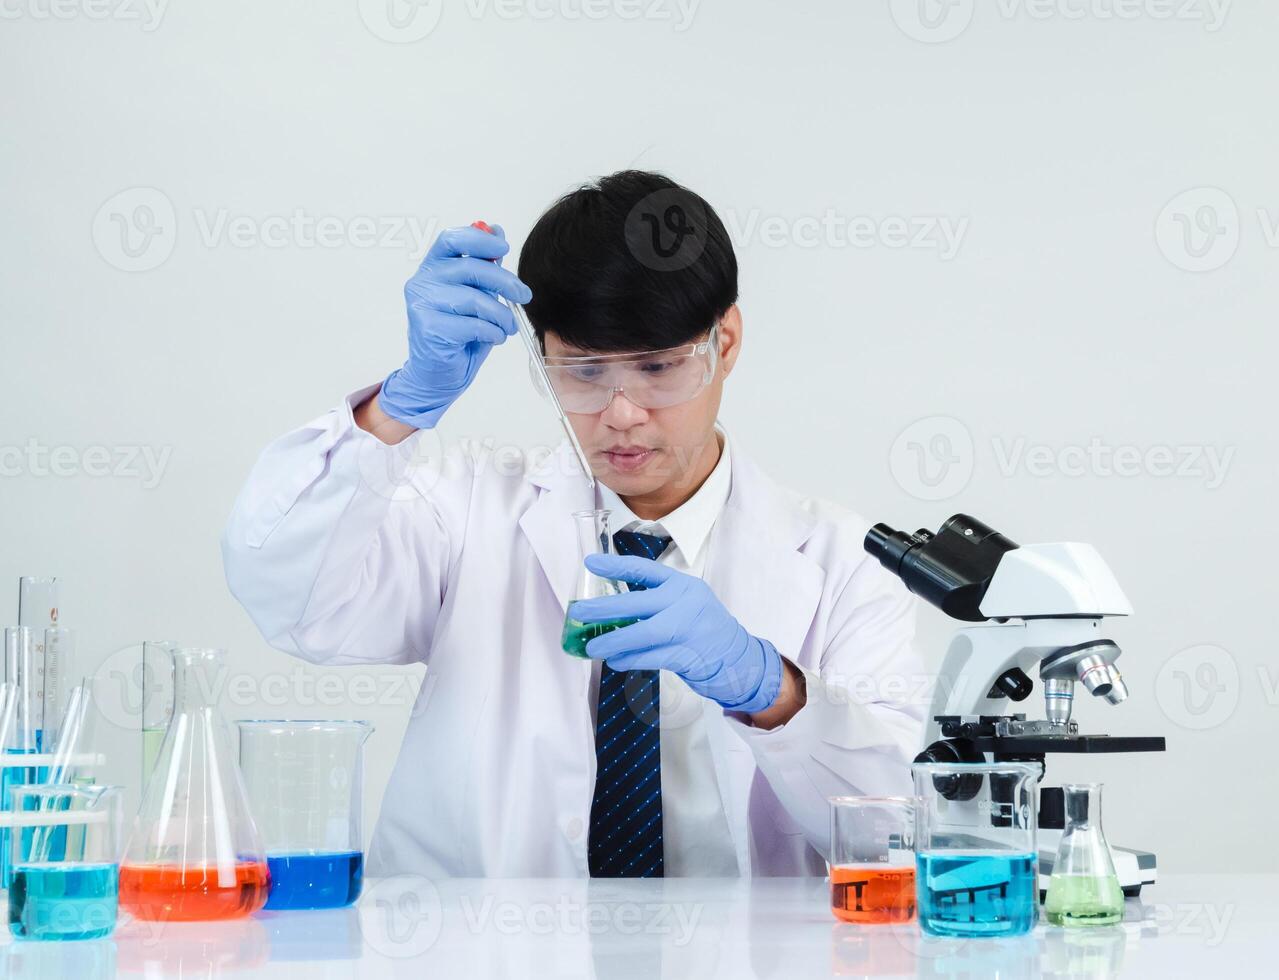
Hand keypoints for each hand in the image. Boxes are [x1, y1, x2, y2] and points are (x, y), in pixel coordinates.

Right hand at [378, 224, 532, 426]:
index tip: (504, 249)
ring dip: (501, 315)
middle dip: (505, 282)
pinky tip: (494, 338)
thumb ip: (484, 265)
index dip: (480, 240)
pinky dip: (492, 332)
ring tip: (507, 327)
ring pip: (474, 299)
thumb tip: (497, 231)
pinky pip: (472, 324)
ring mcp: (422, 305)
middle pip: (470, 268)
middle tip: (524, 296)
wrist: (438, 375)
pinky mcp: (428, 328)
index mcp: (433, 267)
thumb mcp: (476, 295)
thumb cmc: (459, 334)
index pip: (452, 239)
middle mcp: (422, 281)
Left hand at [569, 555, 783, 714]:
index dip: (616, 566)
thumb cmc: (705, 629)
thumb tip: (612, 609)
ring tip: (592, 646)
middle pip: (637, 603)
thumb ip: (657, 601)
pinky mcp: (687, 655)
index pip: (645, 570)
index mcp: (682, 585)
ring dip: (613, 640)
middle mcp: (685, 602)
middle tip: (580, 613)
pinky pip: (650, 657)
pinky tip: (615, 661)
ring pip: (642, 633)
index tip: (591, 564)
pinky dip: (629, 659)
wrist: (739, 658)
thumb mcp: (686, 603)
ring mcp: (687, 629)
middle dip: (604, 609)